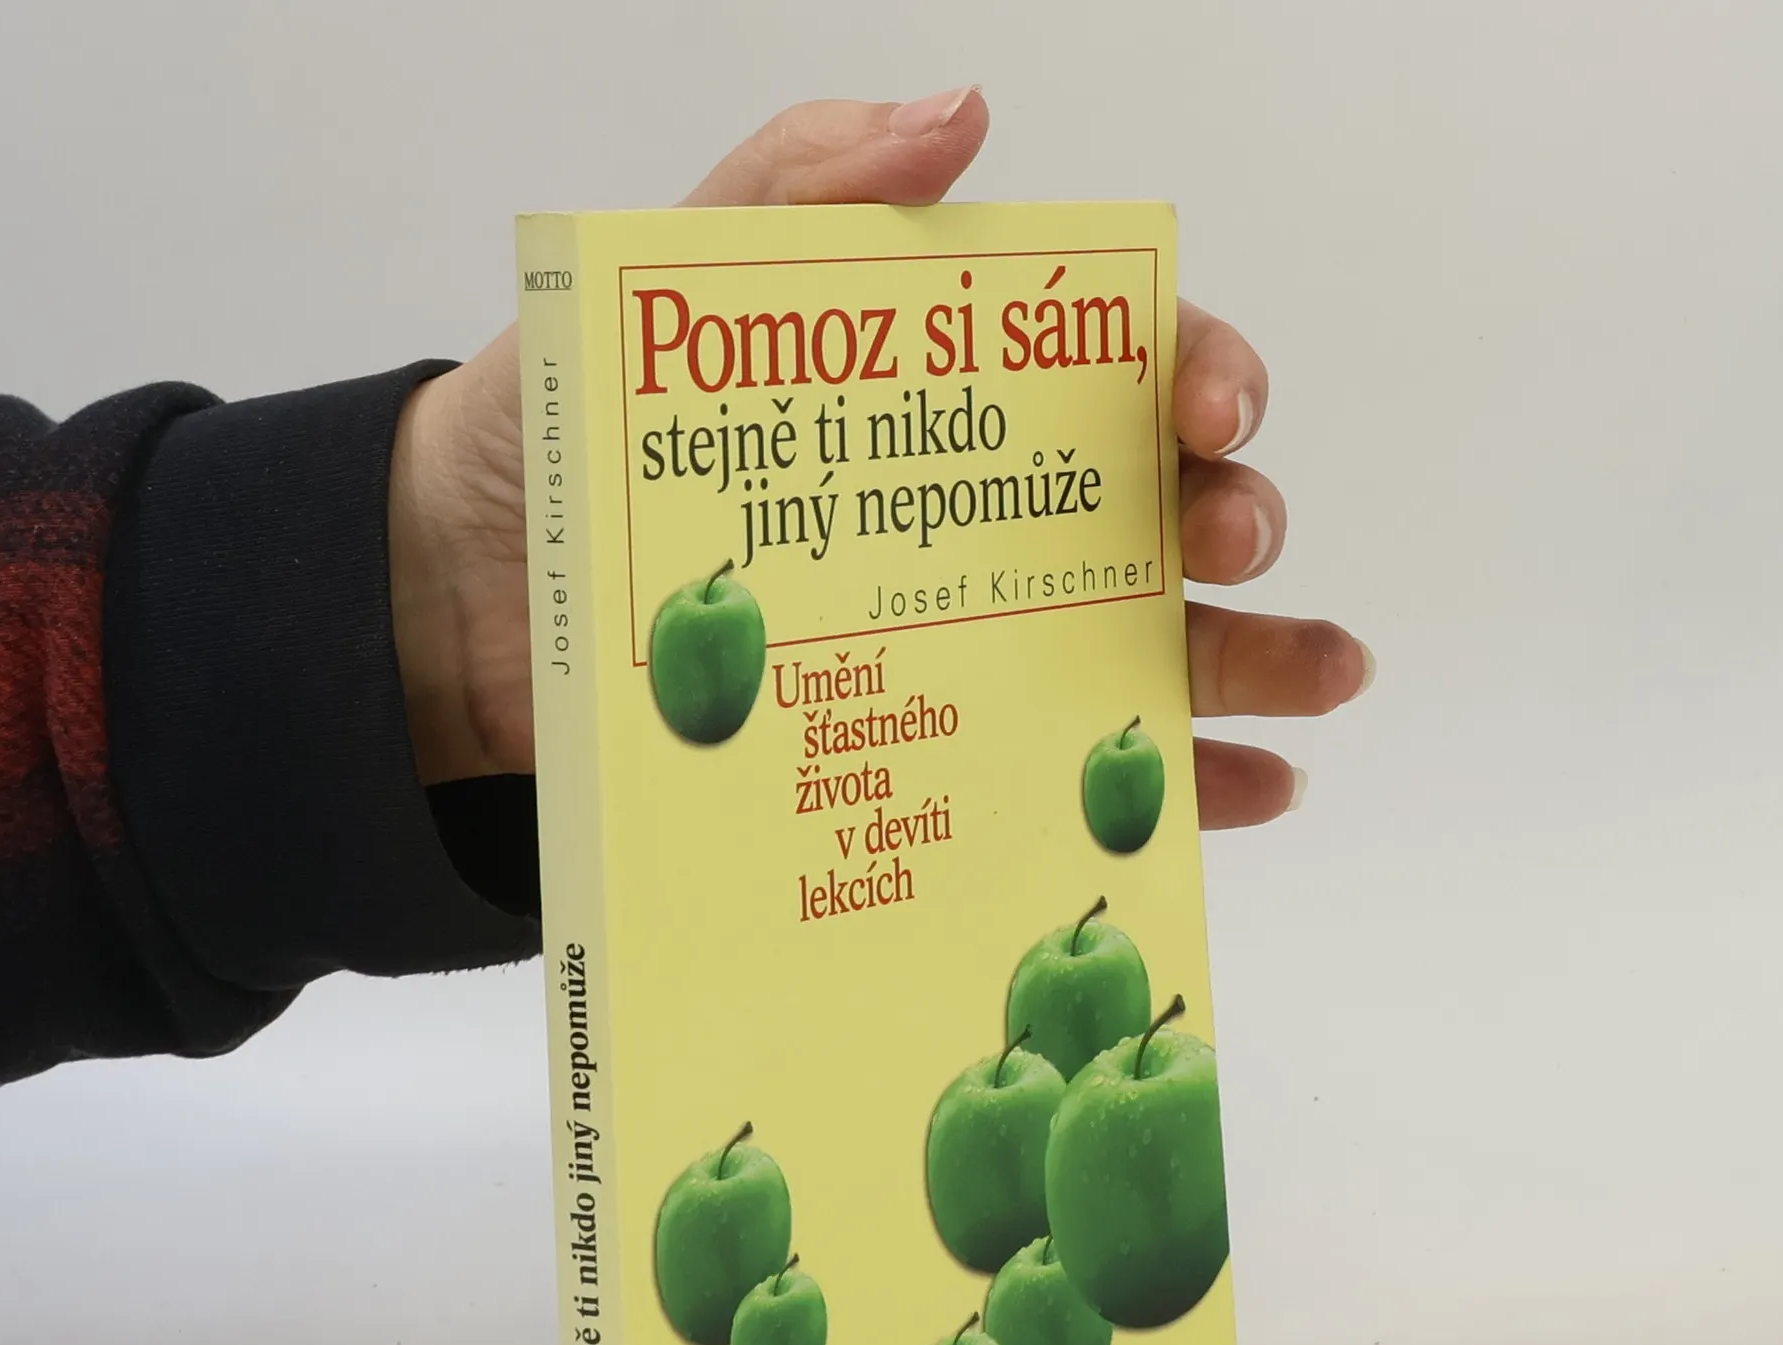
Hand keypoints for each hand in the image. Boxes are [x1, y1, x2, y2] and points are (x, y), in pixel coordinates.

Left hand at [388, 88, 1370, 825]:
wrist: (454, 611)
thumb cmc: (550, 440)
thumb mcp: (662, 292)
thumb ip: (795, 190)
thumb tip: (964, 111)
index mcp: (942, 396)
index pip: (1110, 367)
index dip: (1192, 370)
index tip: (1205, 406)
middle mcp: (980, 515)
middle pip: (1156, 507)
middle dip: (1232, 515)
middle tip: (1230, 538)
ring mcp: (968, 638)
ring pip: (1151, 640)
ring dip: (1256, 656)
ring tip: (1328, 679)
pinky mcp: (931, 748)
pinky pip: (1075, 767)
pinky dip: (1174, 783)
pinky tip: (1250, 795)